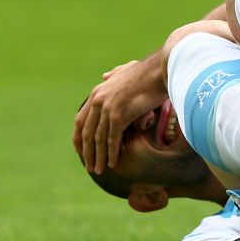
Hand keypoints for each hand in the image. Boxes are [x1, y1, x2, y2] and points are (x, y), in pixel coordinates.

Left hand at [73, 55, 166, 173]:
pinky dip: (112, 153)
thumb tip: (105, 75)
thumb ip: (115, 74)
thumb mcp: (127, 70)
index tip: (80, 151)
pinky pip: (112, 139)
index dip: (79, 138)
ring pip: (98, 139)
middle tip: (90, 167)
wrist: (160, 70)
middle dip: (87, 152)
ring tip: (99, 170)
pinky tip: (113, 163)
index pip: (81, 120)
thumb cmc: (148, 72)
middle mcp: (98, 100)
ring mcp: (107, 108)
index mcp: (97, 92)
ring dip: (98, 157)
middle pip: (87, 132)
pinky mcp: (119, 115)